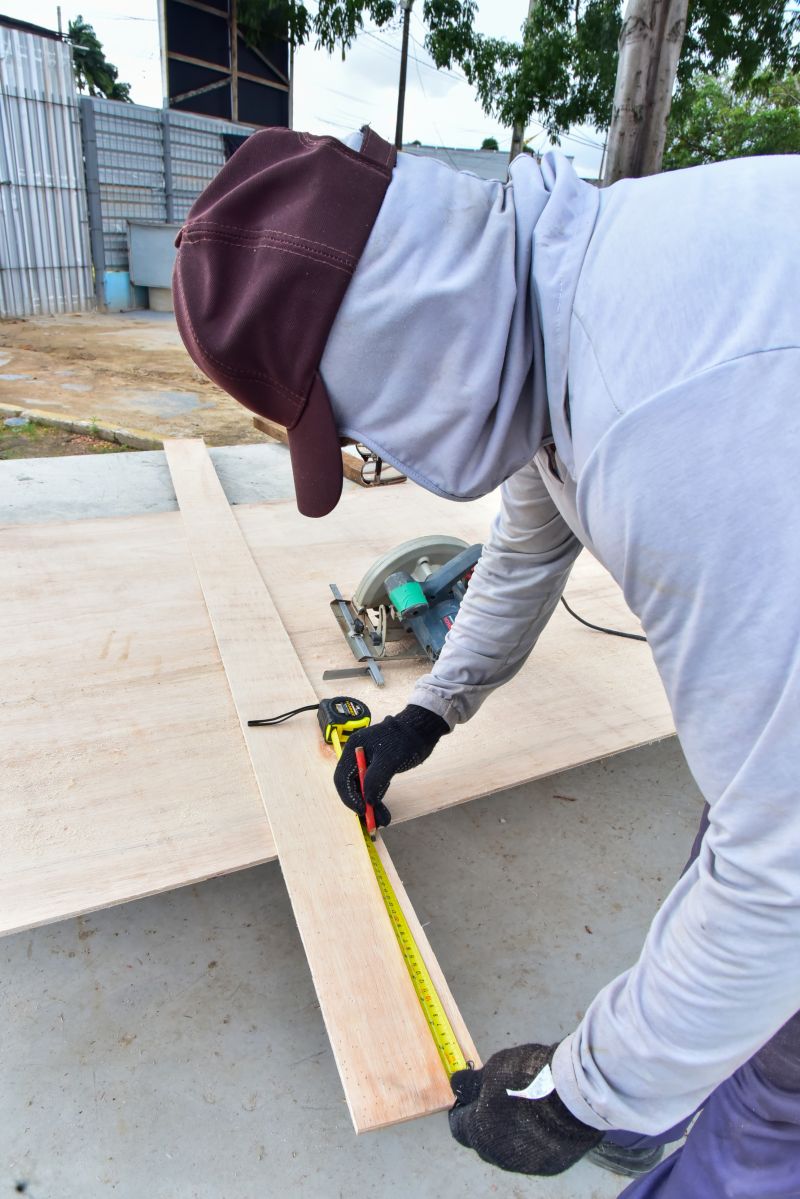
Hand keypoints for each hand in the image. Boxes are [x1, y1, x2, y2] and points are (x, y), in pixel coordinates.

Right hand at [334, 704, 448, 827]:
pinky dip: (378, 800)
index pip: (343, 778)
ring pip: (364, 789)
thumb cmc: (404, 739)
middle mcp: (357, 757)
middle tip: (370, 822)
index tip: (361, 811)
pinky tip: (384, 813)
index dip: (349, 797)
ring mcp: (368, 763)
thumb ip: (375, 779)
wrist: (422, 730)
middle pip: (352, 786)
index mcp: (353, 749)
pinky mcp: (379, 769)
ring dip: (372, 806)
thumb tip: (367, 801)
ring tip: (382, 821)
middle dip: (361, 804)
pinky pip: (374, 788)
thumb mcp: (389, 760)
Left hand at [449, 1043, 602, 1175]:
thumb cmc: (527, 1077)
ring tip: (527, 1106)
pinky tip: (545, 1120)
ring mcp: (526, 1164)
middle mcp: (499, 1156)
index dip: (464, 1108)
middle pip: (484, 1140)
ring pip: (510, 1148)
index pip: (459, 1127)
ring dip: (511, 1131)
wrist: (574, 1093)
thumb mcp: (493, 1069)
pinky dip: (534, 1138)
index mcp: (479, 1134)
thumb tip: (458, 1085)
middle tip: (501, 1096)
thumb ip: (472, 1083)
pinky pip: (535, 1152)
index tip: (473, 1095)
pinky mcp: (551, 1165)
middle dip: (487, 1121)